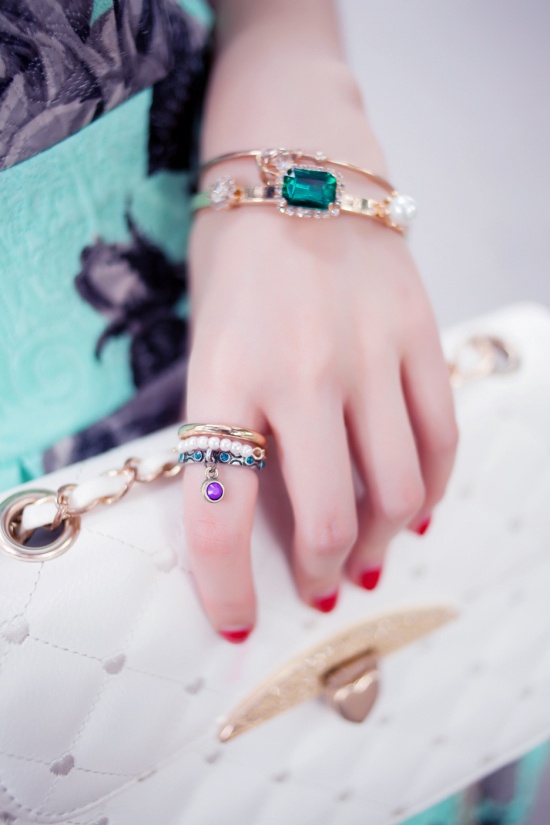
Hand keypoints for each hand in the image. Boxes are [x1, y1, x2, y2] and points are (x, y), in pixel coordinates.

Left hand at [182, 206, 457, 639]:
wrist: (297, 166)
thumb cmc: (237, 262)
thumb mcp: (206, 342)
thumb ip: (233, 424)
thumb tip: (264, 512)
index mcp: (222, 374)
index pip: (218, 513)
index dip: (224, 588)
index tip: (236, 618)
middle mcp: (297, 370)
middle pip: (322, 517)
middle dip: (318, 571)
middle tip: (315, 584)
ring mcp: (367, 351)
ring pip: (396, 490)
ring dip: (382, 542)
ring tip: (368, 556)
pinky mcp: (419, 333)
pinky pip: (440, 435)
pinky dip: (432, 487)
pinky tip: (418, 506)